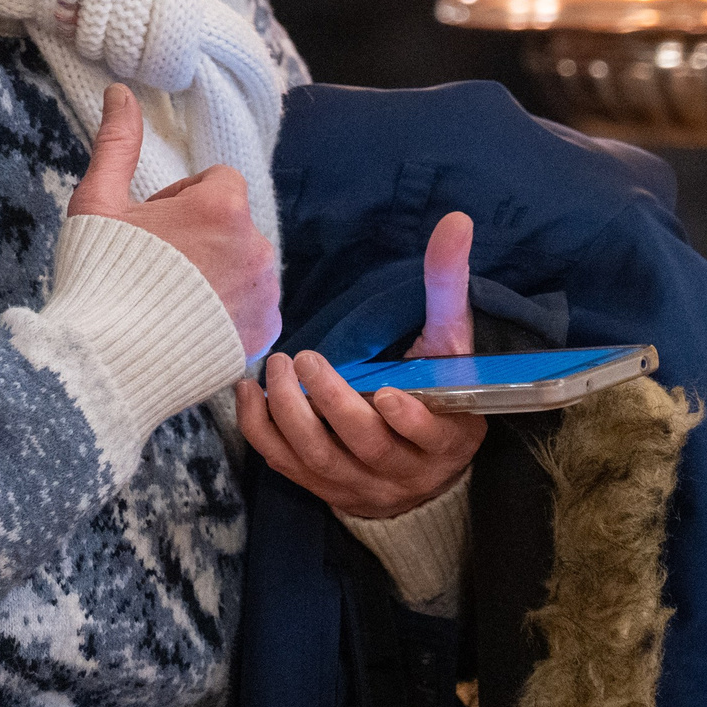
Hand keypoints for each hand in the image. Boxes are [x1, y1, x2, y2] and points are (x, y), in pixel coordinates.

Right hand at [70, 84, 280, 360]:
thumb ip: (117, 142)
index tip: (152, 231)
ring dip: (219, 272)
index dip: (181, 202)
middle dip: (202, 238)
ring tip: (171, 300)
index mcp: (222, 206)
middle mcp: (256, 246)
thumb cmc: (99, 278)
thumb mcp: (98, 203)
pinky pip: (254, 307)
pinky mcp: (264, 333)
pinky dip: (230, 312)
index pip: (217, 183)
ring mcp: (265, 294)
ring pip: (246, 265)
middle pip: (233, 224)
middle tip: (156, 269)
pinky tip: (191, 325)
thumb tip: (121, 91)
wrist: (106, 364)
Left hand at [237, 212, 487, 518]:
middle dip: (334, 403)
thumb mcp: (451, 342)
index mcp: (445, 435)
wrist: (419, 460)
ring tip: (277, 368)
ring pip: (320, 458)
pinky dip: (262, 429)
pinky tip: (251, 392)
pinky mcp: (321, 486)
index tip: (387, 391)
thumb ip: (447, 286)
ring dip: (293, 414)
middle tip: (307, 360)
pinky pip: (284, 464)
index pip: (428, 434)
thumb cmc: (437, 386)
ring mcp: (359, 483)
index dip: (408, 419)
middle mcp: (403, 469)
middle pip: (365, 444)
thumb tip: (456, 221)